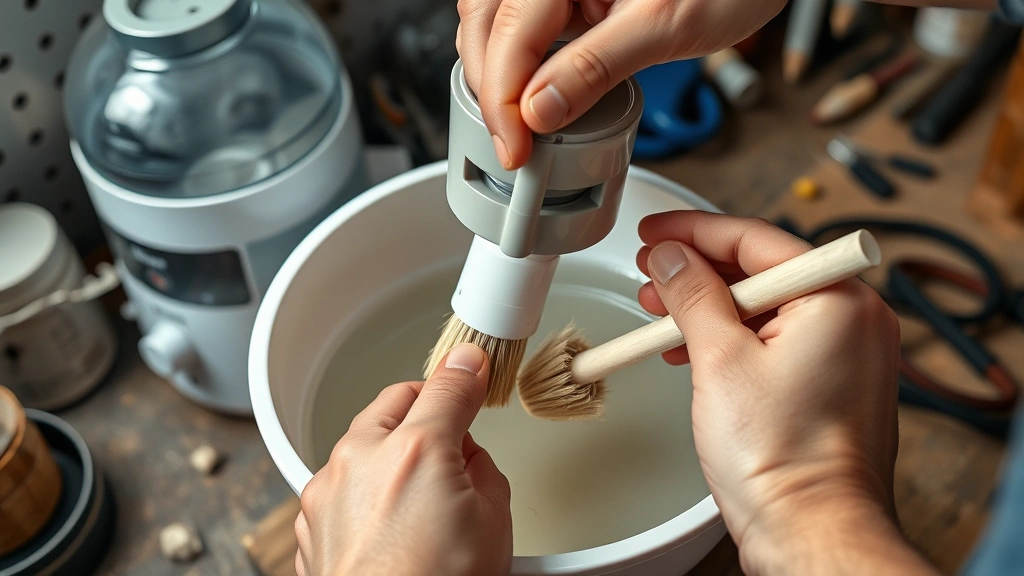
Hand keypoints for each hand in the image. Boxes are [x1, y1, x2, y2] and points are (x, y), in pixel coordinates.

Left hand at [294, 344, 512, 575]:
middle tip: (453, 442)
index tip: (474, 368)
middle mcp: (359, 460)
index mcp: (415, 450)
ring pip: (362, 443)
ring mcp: (326, 492)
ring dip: (389, 451)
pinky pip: (340, 485)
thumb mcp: (493, 522)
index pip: (447, 386)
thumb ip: (483, 469)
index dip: (468, 373)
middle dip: (424, 411)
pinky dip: (363, 490)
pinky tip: (390, 526)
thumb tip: (472, 457)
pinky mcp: (310, 524)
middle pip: (395, 404)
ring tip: (421, 499)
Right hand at [457, 0, 785, 168]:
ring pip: (494, 24)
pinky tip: (530, 95)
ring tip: (516, 125)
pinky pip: (521, 25)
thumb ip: (594, 68)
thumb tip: (540, 111)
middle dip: (490, 88)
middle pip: (486, 23)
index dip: (503, 97)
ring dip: (496, 76)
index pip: (511, 31)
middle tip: (512, 144)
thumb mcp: (664, 27)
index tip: (515, 147)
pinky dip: (516, 64)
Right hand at [636, 212, 933, 574]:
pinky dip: (730, 340)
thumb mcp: (719, 358)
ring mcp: (846, 354)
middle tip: (651, 274)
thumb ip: (693, 294)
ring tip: (660, 316)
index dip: (694, 232)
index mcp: (839, 298)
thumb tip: (674, 258)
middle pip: (761, 271)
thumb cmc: (782, 458)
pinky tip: (691, 350)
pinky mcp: (830, 383)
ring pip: (764, 308)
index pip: (756, 240)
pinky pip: (775, 340)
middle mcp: (854, 319)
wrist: (809, 530)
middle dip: (697, 273)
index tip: (656, 233)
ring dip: (707, 309)